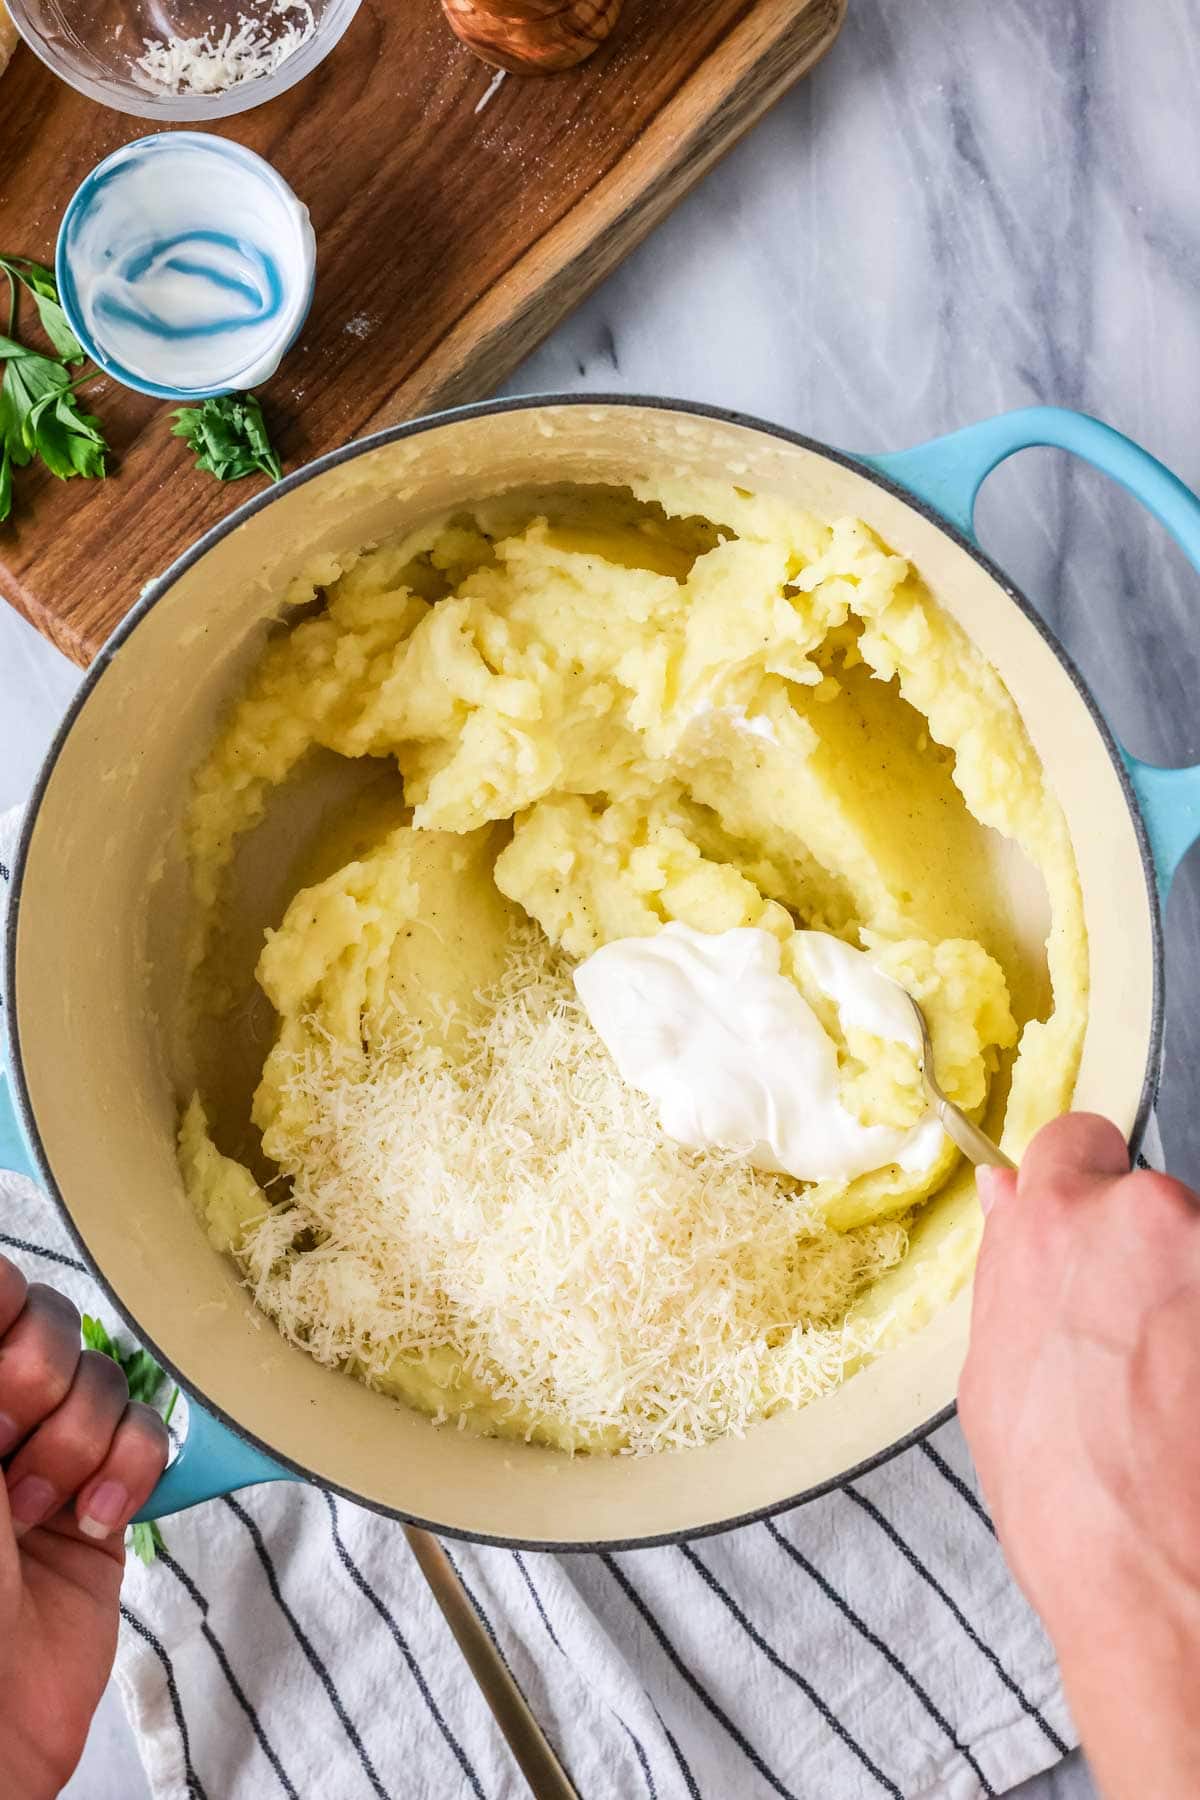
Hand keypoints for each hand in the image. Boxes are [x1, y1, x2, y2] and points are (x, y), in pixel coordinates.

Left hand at [0, 1254, 168, 1797]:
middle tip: (1, 1446)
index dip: (8, 1315)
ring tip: (36, 1511)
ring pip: (108, 1381)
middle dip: (40, 1383)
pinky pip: (150, 1439)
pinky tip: (92, 1523)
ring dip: (80, 1445)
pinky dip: (130, 1475)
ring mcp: (46, 1457)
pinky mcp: (104, 1502)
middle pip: (55, 1325)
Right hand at [960, 1115, 1199, 1799]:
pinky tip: (1192, 1407)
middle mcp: (1147, 1218)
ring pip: (1194, 1255)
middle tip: (1122, 1348)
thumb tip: (1008, 1197)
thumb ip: (1008, 1266)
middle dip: (1135, 1259)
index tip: (1082, 1230)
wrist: (1162, 1588)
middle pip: (1144, 1204)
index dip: (1077, 1185)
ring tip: (1168, 1394)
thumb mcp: (991, 1375)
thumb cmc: (1065, 1499)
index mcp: (1059, 1221)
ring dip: (1182, 1301)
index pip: (1077, 1139)